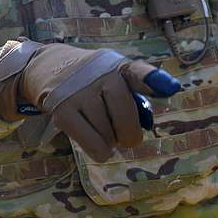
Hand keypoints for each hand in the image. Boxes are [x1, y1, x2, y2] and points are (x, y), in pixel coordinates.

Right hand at [0, 40, 179, 160]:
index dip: (154, 80)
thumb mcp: (113, 77)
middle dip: (129, 133)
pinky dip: (99, 151)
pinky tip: (100, 148)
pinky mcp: (62, 110)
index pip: (137, 73)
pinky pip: (91, 143)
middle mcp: (99, 75)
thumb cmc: (91, 79)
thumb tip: (145, 124)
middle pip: (125, 116)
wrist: (46, 67)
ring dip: (109, 140)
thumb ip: (133, 96)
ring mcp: (78, 92)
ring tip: (101, 129)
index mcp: (118, 67)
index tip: (172, 88)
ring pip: (107, 134)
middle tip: (125, 137)